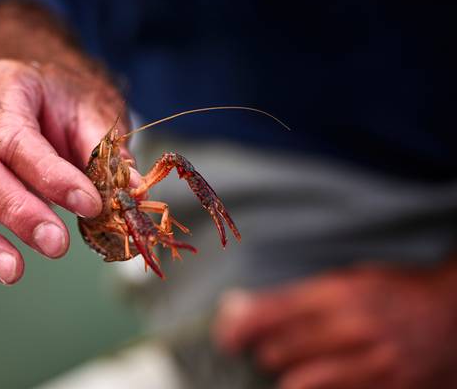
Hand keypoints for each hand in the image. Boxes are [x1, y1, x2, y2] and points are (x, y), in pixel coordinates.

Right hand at [0, 59, 131, 303]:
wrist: (31, 93)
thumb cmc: (61, 103)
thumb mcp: (90, 109)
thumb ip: (106, 150)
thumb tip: (129, 194)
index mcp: (1, 88)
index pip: (15, 136)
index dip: (51, 175)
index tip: (89, 205)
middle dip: (15, 212)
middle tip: (56, 244)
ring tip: (11, 272)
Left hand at [213, 264, 456, 387]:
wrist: (454, 315)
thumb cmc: (392, 293)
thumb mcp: (344, 281)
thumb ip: (291, 298)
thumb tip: (236, 306)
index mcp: (339, 294)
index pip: (272, 313)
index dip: (239, 328)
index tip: (225, 338)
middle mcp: (353, 328)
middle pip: (280, 350)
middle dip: (266, 352)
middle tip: (270, 349)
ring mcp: (373, 365)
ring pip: (301, 382)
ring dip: (287, 376)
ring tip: (290, 368)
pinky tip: (313, 382)